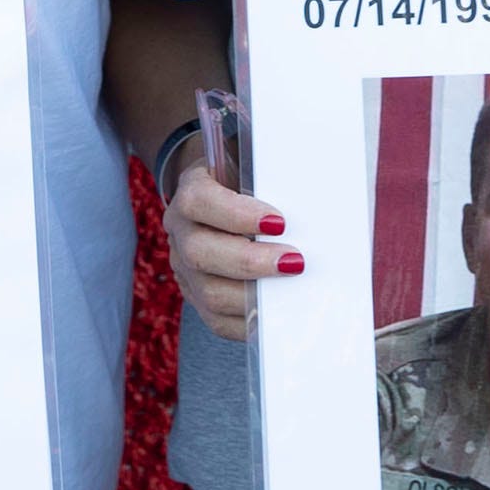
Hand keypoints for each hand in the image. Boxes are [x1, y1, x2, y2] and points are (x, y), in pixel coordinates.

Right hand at [165, 159, 299, 341]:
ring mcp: (185, 268)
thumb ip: (269, 179)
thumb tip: (309, 204)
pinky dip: (250, 320)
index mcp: (190, 191)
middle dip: (251, 261)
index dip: (237, 215)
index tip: (279, 222)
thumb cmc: (245, 183)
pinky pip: (218, 321)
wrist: (220, 198)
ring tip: (290, 287)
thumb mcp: (251, 168)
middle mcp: (180, 231)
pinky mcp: (198, 298)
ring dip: (253, 294)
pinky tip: (276, 312)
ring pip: (209, 292)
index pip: (200, 201)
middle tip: (294, 261)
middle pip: (200, 253)